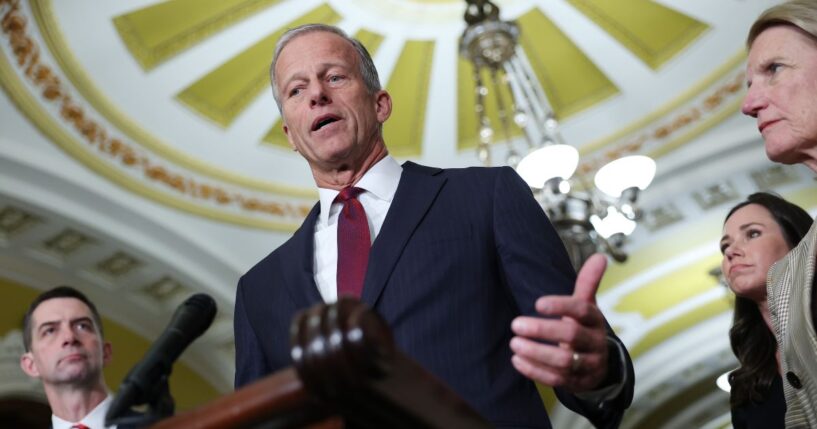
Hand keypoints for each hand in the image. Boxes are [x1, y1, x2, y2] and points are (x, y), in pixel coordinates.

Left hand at [510, 253, 609, 391]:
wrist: (599, 364)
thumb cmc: (585, 328)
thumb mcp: (587, 306)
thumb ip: (588, 282)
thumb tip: (600, 256)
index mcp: (595, 321)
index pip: (582, 311)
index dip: (561, 306)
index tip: (537, 303)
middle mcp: (594, 343)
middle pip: (571, 336)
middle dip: (542, 330)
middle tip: (516, 324)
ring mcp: (588, 365)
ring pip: (564, 362)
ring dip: (536, 353)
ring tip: (514, 343)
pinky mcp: (577, 383)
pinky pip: (557, 379)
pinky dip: (535, 371)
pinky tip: (517, 360)